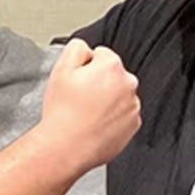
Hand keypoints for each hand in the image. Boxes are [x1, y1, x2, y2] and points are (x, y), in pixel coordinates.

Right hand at [39, 40, 139, 169]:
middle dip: (98, 82)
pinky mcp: (133, 126)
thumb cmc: (63, 110)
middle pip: (112, 74)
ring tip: (85, 113)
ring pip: (118, 95)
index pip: (100, 55)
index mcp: (112, 66)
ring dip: (105, 100)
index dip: (84, 66)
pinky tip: (94, 124)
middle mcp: (128, 84)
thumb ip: (77, 48)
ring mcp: (133, 106)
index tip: (76, 81)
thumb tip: (86, 49)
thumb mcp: (61, 68)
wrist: (67, 147)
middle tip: (79, 97)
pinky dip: (111, 117)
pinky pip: (122, 114)